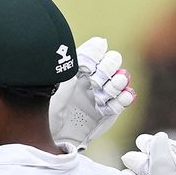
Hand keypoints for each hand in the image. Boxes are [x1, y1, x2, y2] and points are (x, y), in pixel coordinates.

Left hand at [49, 36, 135, 150]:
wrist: (50, 132)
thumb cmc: (50, 103)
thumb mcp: (60, 79)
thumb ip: (79, 60)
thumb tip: (102, 42)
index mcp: (81, 66)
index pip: (98, 51)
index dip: (97, 54)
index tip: (89, 64)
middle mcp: (94, 77)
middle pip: (113, 62)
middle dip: (109, 67)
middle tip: (98, 79)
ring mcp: (103, 93)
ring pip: (120, 80)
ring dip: (118, 81)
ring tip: (114, 84)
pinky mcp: (110, 110)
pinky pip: (123, 101)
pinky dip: (125, 98)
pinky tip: (123, 97)